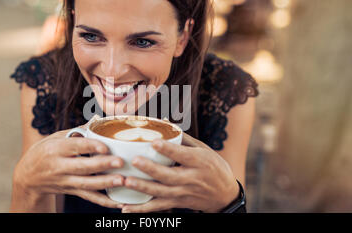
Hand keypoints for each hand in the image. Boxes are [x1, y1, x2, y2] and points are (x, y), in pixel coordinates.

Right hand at [12, 117, 124, 209]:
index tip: (105, 147)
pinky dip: (104, 201)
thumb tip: (98, 119)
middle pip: (82, 166)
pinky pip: (88, 197)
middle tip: (119, 162)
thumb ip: (77, 131)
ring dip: (105, 183)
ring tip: (121, 180)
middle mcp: (59, 166)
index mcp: (55, 149)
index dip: (90, 146)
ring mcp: (64, 181)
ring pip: (86, 184)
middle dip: (102, 165)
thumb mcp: (55, 138)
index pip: (74, 147)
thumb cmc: (45, 152)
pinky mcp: (70, 191)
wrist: (28, 176)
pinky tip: (118, 202)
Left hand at [121, 133, 239, 212]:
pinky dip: (142, 209)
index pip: (184, 155)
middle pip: (170, 176)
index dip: (169, 149)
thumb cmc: (213, 166)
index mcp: (200, 162)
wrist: (226, 194)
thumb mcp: (204, 149)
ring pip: (162, 193)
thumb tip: (163, 121)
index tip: (154, 142)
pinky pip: (158, 207)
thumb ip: (183, 138)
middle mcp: (192, 179)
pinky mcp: (178, 203)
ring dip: (143, 188)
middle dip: (151, 169)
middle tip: (135, 161)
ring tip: (126, 181)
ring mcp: (184, 193)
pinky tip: (126, 208)